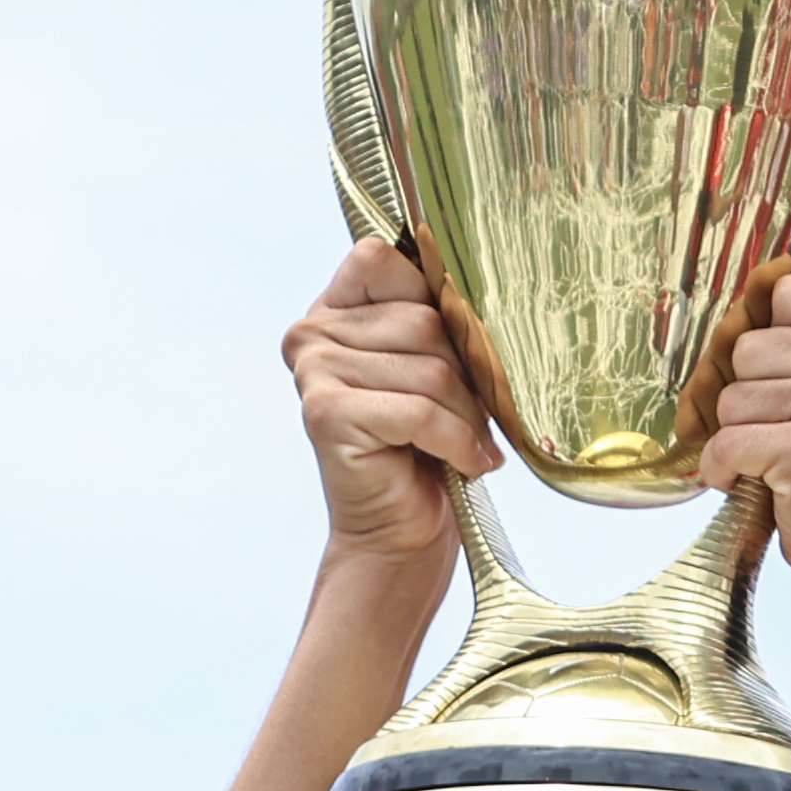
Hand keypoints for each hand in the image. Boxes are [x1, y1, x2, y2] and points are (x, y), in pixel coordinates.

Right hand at [280, 239, 504, 567]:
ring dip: (467, 413)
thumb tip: (478, 287)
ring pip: (430, 366)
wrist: (396, 533)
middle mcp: (312, 333)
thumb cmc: (421, 447)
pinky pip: (419, 410)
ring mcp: (314, 371)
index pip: (383, 258)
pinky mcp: (326, 413)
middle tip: (476, 412)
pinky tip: (466, 461)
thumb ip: (434, 317)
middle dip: (466, 370)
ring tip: (471, 442)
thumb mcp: (431, 366)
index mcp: (334, 309)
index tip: (455, 346)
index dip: (432, 296)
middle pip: (423, 317)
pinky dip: (456, 440)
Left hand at [698, 274, 790, 581]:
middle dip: (751, 392)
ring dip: (740, 432)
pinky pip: (726, 441)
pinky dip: (723, 468)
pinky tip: (757, 480)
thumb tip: (754, 283)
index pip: (785, 292)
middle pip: (750, 343)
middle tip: (790, 427)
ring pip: (731, 393)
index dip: (771, 339)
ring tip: (781, 454)